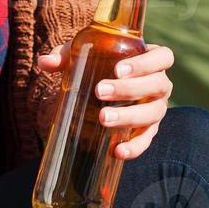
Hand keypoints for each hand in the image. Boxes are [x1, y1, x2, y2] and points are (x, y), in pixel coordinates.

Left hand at [37, 43, 174, 160]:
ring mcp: (156, 108)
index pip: (163, 57)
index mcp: (151, 60)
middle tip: (100, 91)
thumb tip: (45, 62)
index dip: (146, 63)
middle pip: (157, 85)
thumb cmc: (98, 65)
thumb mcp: (82, 56)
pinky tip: (117, 151)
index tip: (118, 69)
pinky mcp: (148, 131)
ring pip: (153, 113)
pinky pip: (146, 140)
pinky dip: (134, 147)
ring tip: (102, 118)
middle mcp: (160, 84)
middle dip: (129, 89)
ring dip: (129, 116)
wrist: (101, 91)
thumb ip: (65, 56)